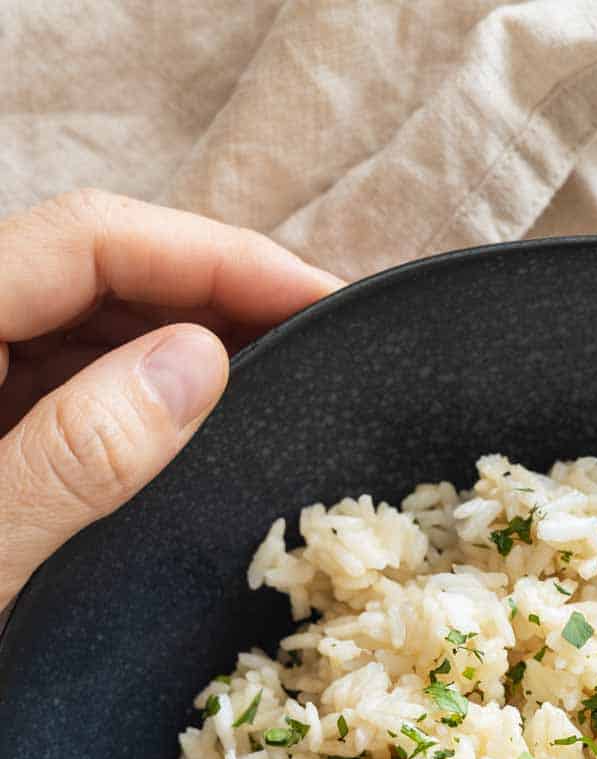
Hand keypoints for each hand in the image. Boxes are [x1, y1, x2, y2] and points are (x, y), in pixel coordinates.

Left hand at [0, 189, 340, 611]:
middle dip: (206, 292)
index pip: (86, 242)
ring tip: (275, 385)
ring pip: (75, 332)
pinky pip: (56, 397)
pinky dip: (133, 406)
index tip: (316, 300)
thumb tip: (198, 362)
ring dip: (177, 347)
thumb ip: (75, 455)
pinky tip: (193, 436)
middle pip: (85, 272)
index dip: (212, 254)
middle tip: (316, 342)